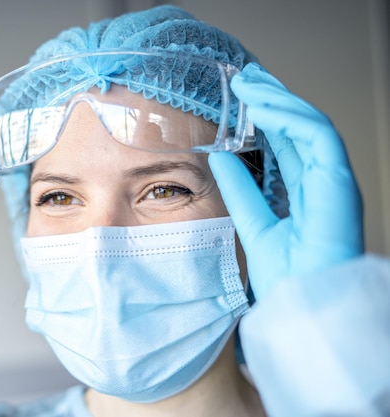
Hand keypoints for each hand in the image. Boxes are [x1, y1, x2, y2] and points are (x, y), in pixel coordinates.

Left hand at [208, 63, 363, 300]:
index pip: (289, 143)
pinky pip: (318, 137)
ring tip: (249, 84)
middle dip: (274, 98)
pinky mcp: (339, 184)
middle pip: (301, 127)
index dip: (268, 116)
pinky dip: (290, 118)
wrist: (304, 309)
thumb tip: (219, 156)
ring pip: (311, 124)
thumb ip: (240, 189)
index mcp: (307, 191)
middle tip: (245, 77)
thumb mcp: (253, 223)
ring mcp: (334, 181)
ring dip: (279, 100)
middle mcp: (323, 181)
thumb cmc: (286, 278)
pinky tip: (262, 108)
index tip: (243, 96)